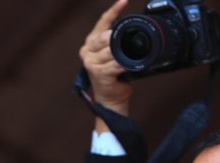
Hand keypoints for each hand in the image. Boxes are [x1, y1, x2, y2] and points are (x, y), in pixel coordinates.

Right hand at [79, 0, 131, 127]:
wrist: (111, 97)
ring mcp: (91, 62)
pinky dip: (122, 64)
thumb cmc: (114, 75)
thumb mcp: (115, 53)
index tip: (124, 1)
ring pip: (111, 50)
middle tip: (125, 46)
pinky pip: (114, 63)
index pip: (102, 22)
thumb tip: (132, 26)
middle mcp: (87, 51)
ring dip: (122, 55)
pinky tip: (125, 67)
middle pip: (104, 36)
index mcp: (91, 42)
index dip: (114, 11)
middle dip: (116, 39)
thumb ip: (117, 41)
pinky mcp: (98, 73)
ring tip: (127, 60)